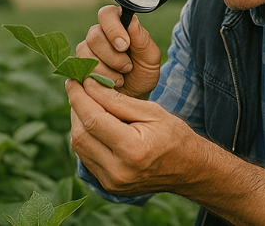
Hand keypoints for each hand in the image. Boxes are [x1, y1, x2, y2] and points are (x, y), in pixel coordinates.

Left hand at [66, 77, 202, 196]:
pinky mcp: (108, 186)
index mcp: (132, 149)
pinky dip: (85, 137)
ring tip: (85, 102)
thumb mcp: (152, 111)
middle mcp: (118, 170)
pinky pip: (86, 157)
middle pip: (81, 134)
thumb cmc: (174, 135)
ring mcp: (111, 182)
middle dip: (76, 107)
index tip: (75, 79)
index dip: (80, 97)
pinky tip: (92, 122)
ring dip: (78, 122)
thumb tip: (89, 85)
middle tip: (78, 87)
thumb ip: (118, 100)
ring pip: (79, 147)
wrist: (189, 169)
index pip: (94, 119)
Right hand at [76, 5, 160, 97]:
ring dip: (105, 70)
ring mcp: (87, 50)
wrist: (132, 97)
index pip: (107, 14)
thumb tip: (132, 20)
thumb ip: (142, 40)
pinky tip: (108, 84)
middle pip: (94, 36)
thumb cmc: (143, 74)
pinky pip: (79, 69)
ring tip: (120, 79)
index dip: (113, 28)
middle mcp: (99, 34)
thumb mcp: (150, 59)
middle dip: (112, 56)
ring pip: (85, 53)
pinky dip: (96, 79)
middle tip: (127, 67)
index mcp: (118, 25)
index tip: (124, 45)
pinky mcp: (78, 66)